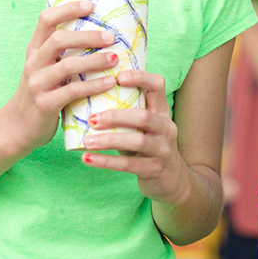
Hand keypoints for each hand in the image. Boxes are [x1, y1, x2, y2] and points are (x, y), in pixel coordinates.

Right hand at [3, 0, 120, 151]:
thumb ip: (64, 53)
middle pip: (59, 39)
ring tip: (115, 58)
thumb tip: (103, 34)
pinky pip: (71, 91)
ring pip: (67, 65)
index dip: (67, 9)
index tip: (91, 5)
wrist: (18, 126)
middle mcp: (34, 63)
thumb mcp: (45, 68)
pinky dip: (93, 86)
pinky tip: (109, 82)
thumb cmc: (42, 92)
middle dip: (88, 36)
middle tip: (112, 37)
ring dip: (94, 60)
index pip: (46, 19)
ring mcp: (37, 84)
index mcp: (35, 49)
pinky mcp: (45, 104)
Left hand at [78, 69, 192, 206]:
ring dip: (108, 140)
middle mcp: (166, 128)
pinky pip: (129, 165)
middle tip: (91, 119)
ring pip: (137, 141)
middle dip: (115, 116)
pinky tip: (87, 159)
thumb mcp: (143, 127)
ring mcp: (162, 149)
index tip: (117, 77)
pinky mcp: (155, 169)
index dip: (140, 77)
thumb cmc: (147, 146)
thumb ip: (126, 112)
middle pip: (143, 116)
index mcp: (162, 111)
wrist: (172, 180)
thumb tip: (85, 93)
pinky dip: (106, 161)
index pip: (157, 86)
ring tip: (86, 141)